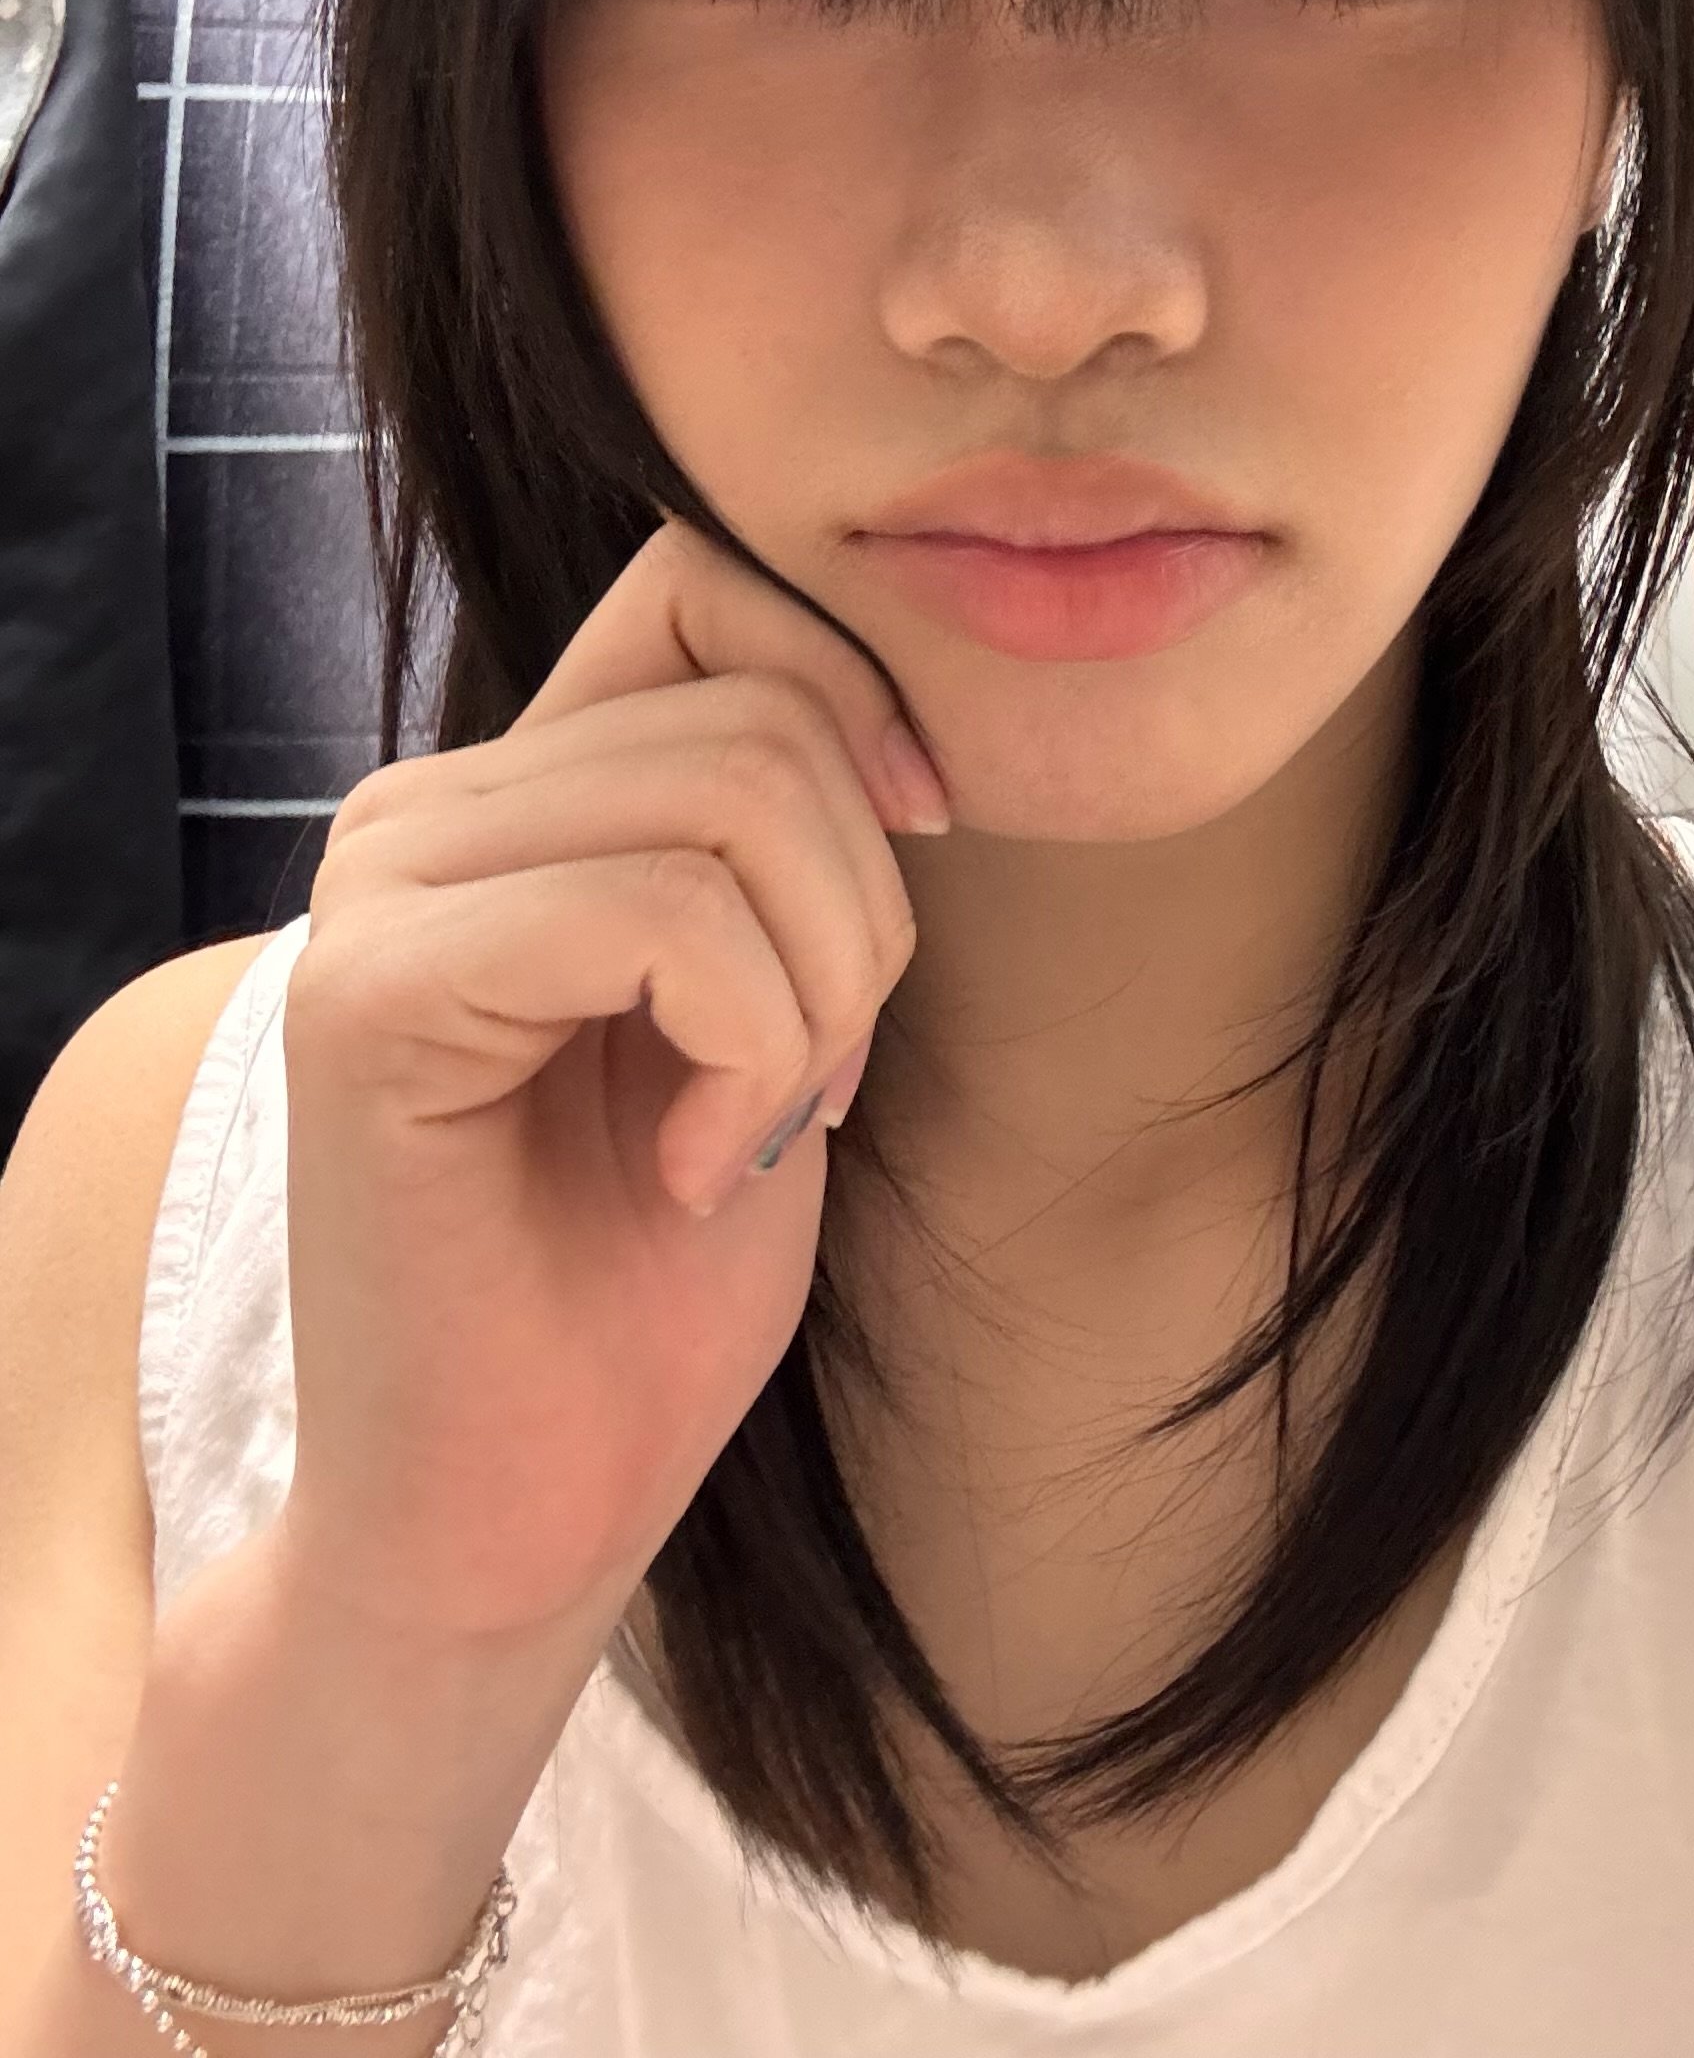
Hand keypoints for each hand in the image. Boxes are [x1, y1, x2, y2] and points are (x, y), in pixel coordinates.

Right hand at [272, 522, 946, 1645]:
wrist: (519, 1518)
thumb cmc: (654, 1278)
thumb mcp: (775, 1002)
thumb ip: (784, 832)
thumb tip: (909, 708)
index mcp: (516, 790)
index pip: (715, 586)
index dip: (860, 699)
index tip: (911, 853)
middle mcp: (425, 808)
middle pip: (763, 704)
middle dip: (865, 909)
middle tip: (807, 1089)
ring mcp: (380, 889)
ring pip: (735, 795)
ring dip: (818, 994)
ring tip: (744, 1132)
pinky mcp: (370, 995)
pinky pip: (659, 916)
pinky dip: (745, 1057)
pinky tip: (682, 1170)